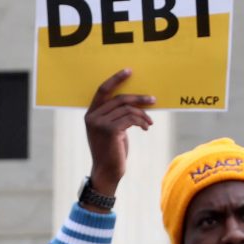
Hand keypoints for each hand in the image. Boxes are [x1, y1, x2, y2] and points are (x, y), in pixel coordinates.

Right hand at [83, 67, 153, 200]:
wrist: (107, 172)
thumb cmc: (112, 150)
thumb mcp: (111, 129)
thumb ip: (115, 115)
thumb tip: (135, 101)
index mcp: (90, 114)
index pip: (102, 90)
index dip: (116, 79)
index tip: (129, 71)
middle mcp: (92, 117)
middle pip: (119, 98)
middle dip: (138, 98)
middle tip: (153, 99)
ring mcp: (100, 123)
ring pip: (128, 109)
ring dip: (143, 114)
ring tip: (149, 122)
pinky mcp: (110, 130)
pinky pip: (131, 118)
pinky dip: (142, 121)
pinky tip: (146, 128)